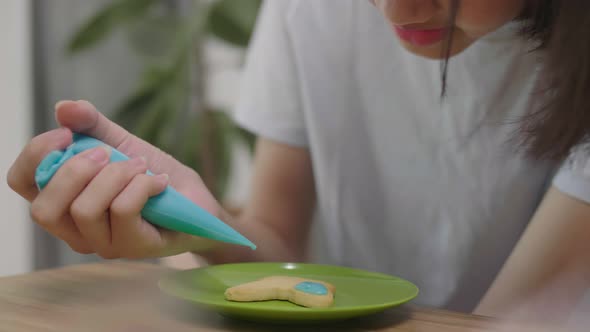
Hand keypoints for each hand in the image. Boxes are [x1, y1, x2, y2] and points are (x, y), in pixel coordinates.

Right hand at [7, 100, 221, 258]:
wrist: (196, 200)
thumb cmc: (152, 174)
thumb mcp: (120, 143)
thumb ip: (92, 125)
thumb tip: (64, 107)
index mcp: (62, 200)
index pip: (20, 183)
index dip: (35, 155)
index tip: (67, 133)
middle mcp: (74, 229)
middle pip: (44, 208)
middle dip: (75, 170)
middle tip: (107, 152)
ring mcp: (103, 243)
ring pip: (85, 210)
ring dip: (116, 175)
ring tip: (141, 165)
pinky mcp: (133, 247)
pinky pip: (123, 211)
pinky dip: (142, 184)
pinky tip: (159, 181)